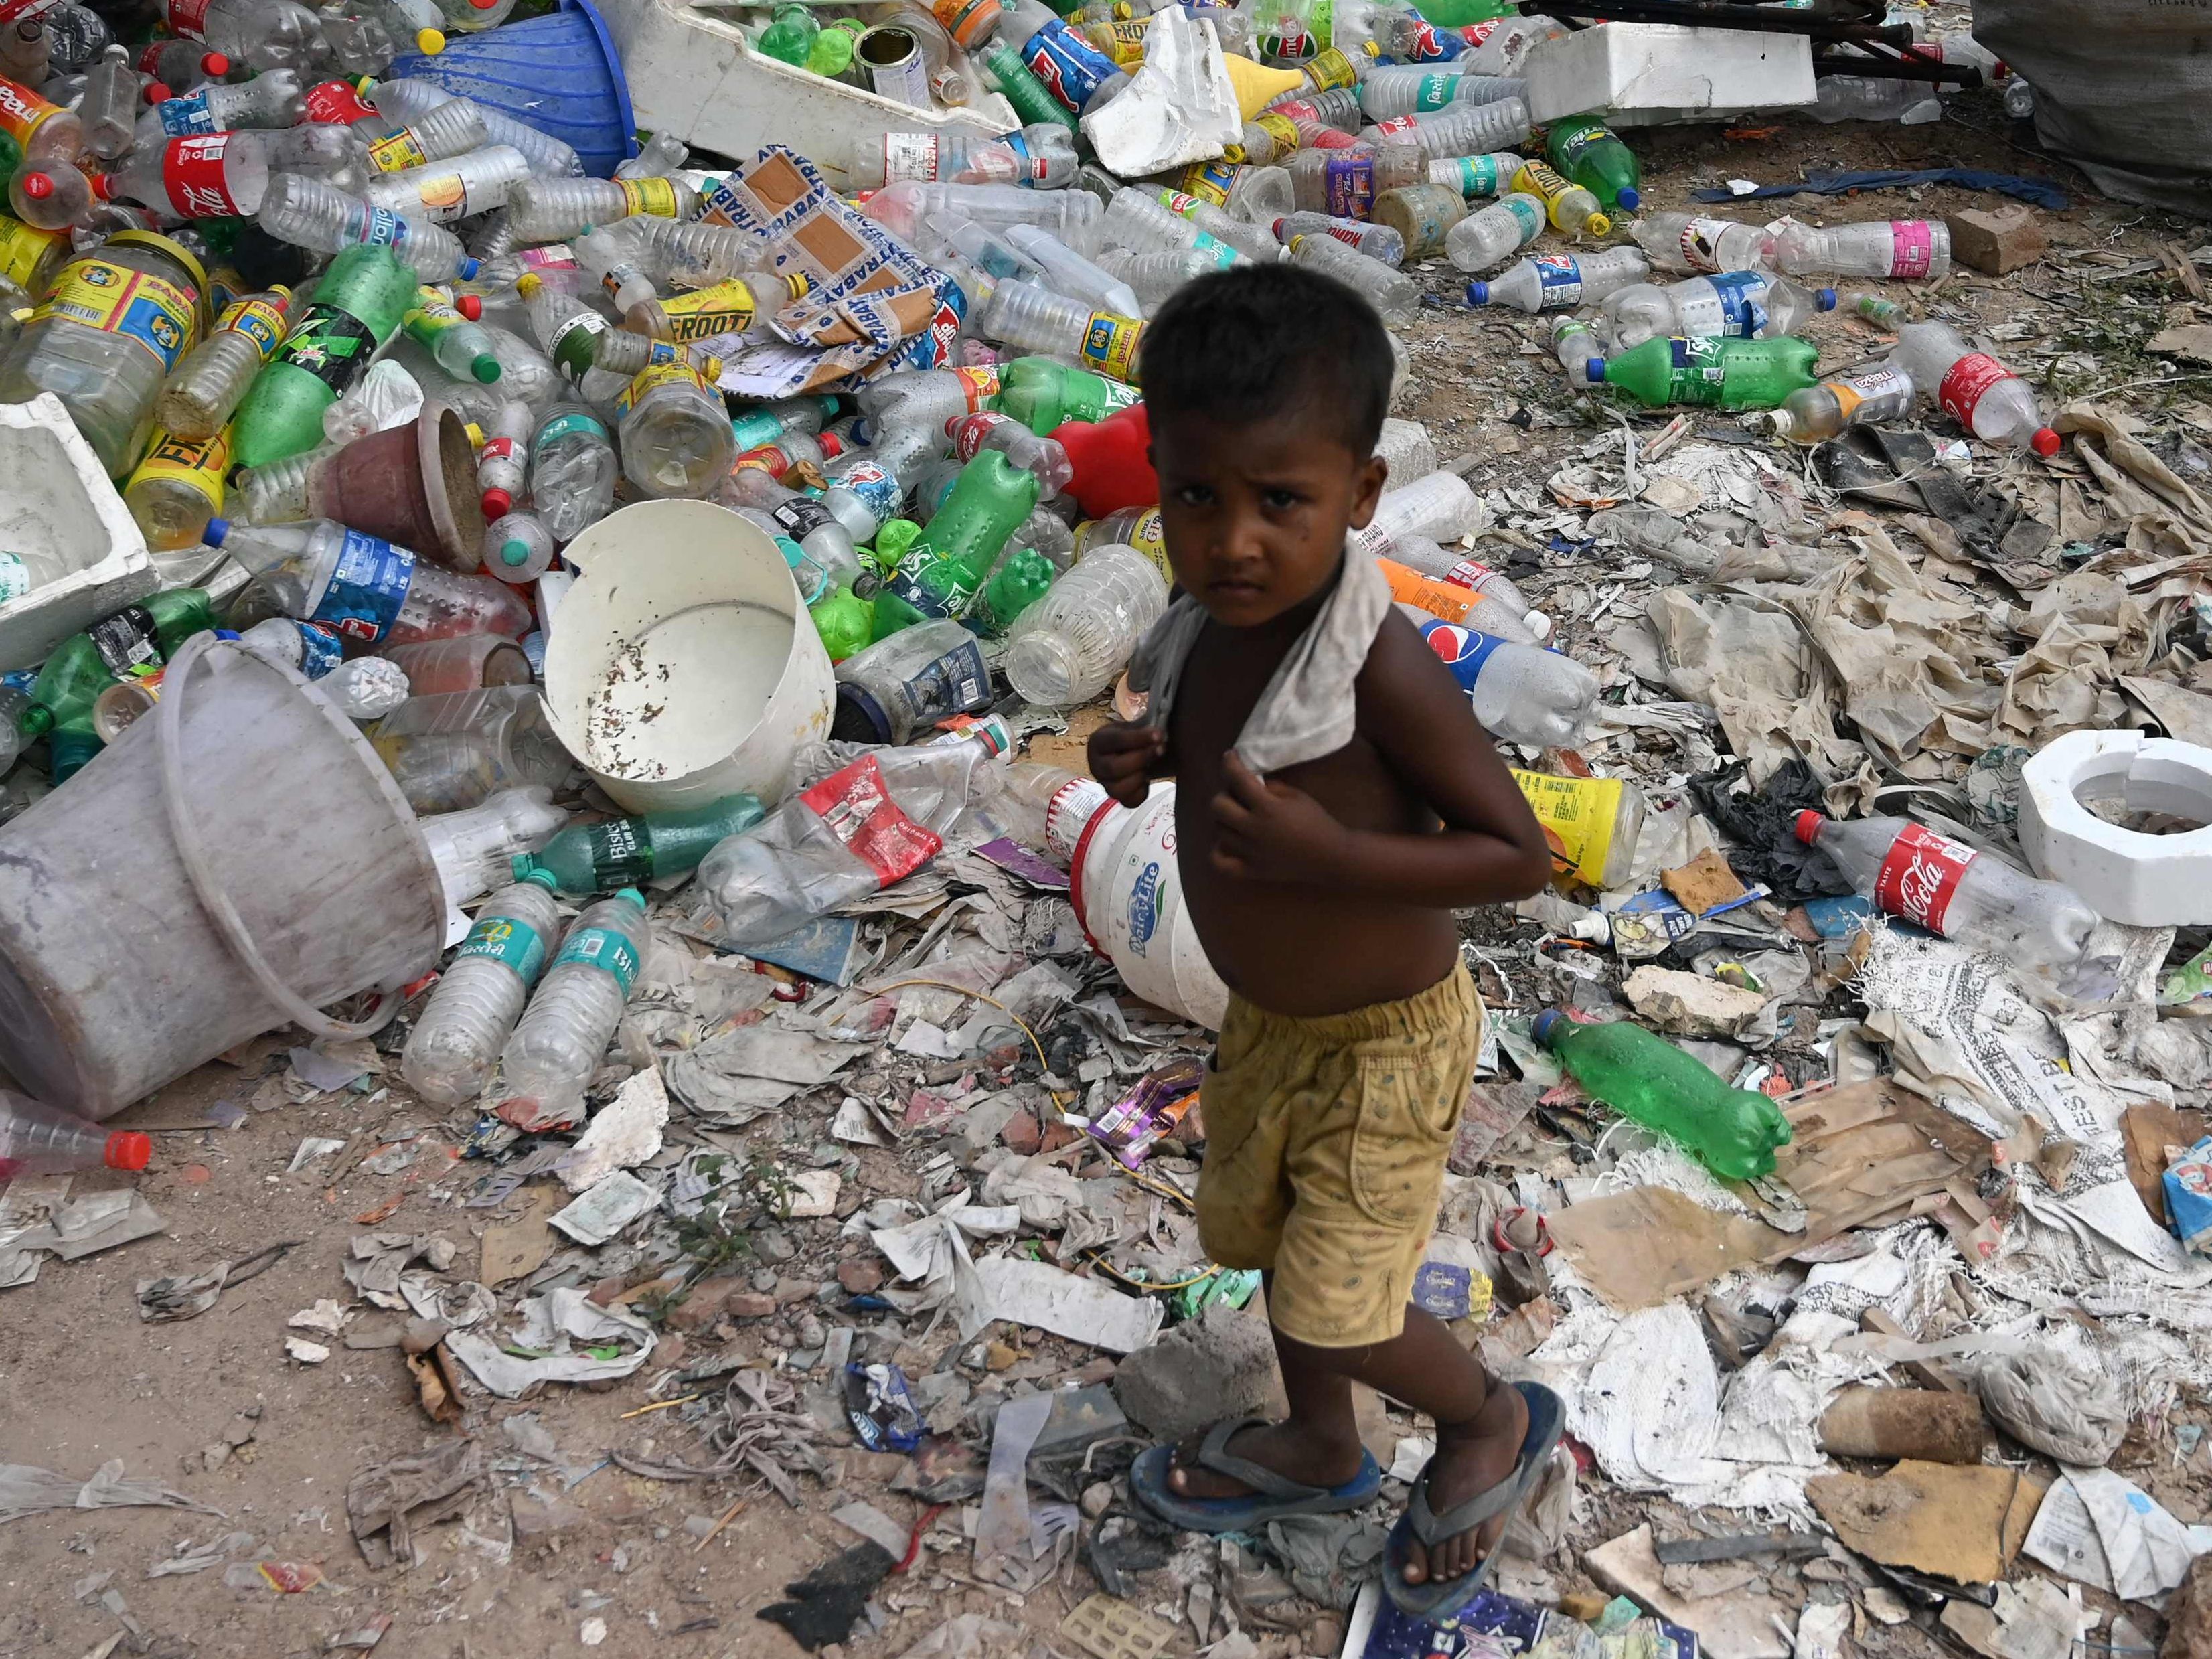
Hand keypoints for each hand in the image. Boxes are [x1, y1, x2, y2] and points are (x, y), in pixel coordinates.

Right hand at [1089, 721, 1166, 806]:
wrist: (1140, 751)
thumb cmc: (1137, 737)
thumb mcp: (1137, 726)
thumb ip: (1147, 726)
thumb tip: (1160, 729)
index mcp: (1098, 742)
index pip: (1115, 740)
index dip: (1137, 738)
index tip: (1158, 735)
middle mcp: (1096, 764)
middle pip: (1113, 768)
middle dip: (1140, 759)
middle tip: (1160, 749)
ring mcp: (1105, 783)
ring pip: (1118, 789)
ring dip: (1139, 778)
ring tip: (1150, 766)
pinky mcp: (1117, 797)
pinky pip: (1129, 802)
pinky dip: (1141, 793)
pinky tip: (1147, 781)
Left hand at [1211, 753, 1348, 883]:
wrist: (1331, 856)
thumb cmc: (1316, 822)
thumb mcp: (1296, 796)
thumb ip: (1270, 788)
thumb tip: (1250, 783)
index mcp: (1267, 808)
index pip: (1237, 779)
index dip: (1229, 763)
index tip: (1230, 757)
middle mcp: (1253, 830)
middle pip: (1217, 806)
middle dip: (1225, 794)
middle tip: (1237, 794)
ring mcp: (1250, 852)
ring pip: (1218, 830)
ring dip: (1224, 818)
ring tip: (1237, 815)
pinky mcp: (1251, 870)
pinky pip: (1220, 864)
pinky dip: (1217, 852)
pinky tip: (1226, 842)